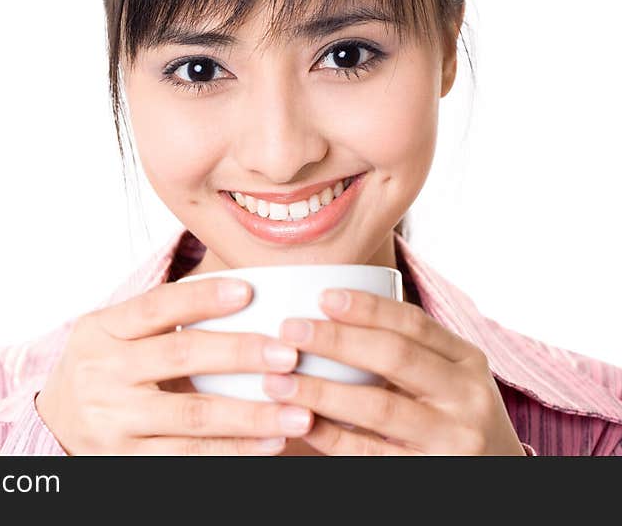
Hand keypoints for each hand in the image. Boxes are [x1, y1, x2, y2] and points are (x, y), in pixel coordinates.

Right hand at [35, 277, 313, 454]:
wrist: (52, 426)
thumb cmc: (103, 369)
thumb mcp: (112, 335)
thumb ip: (159, 318)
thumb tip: (242, 295)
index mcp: (100, 330)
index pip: (155, 306)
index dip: (202, 297)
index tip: (249, 291)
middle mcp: (101, 373)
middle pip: (180, 356)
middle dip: (240, 354)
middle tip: (289, 354)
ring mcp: (112, 420)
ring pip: (192, 416)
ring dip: (251, 414)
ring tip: (298, 412)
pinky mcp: (125, 460)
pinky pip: (188, 457)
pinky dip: (234, 451)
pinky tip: (269, 443)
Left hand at [262, 289, 524, 454]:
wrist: (496, 478)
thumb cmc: (452, 417)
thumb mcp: (447, 378)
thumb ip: (404, 350)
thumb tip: (326, 311)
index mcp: (467, 360)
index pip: (414, 323)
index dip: (367, 307)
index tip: (322, 295)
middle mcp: (467, 395)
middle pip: (395, 356)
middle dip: (336, 340)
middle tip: (289, 330)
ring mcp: (453, 438)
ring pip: (379, 406)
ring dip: (321, 391)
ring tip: (277, 380)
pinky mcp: (431, 474)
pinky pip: (371, 452)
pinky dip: (332, 436)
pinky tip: (301, 422)